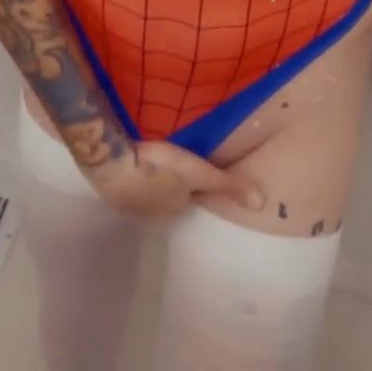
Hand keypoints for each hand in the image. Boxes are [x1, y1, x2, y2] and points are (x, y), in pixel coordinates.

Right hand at [84, 140, 266, 218]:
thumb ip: (228, 186)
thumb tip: (263, 204)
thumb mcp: (200, 173)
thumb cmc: (161, 169)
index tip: (194, 171)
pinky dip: (130, 174)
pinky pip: (126, 182)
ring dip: (149, 179)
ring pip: (146, 191)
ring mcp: (128, 202)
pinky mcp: (109, 188)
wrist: (115, 164)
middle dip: (170, 183)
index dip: (193, 186)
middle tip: (174, 162)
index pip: (189, 198)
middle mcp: (152, 211)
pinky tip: (131, 161)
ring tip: (153, 161)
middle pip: (166, 196)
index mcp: (175, 207)